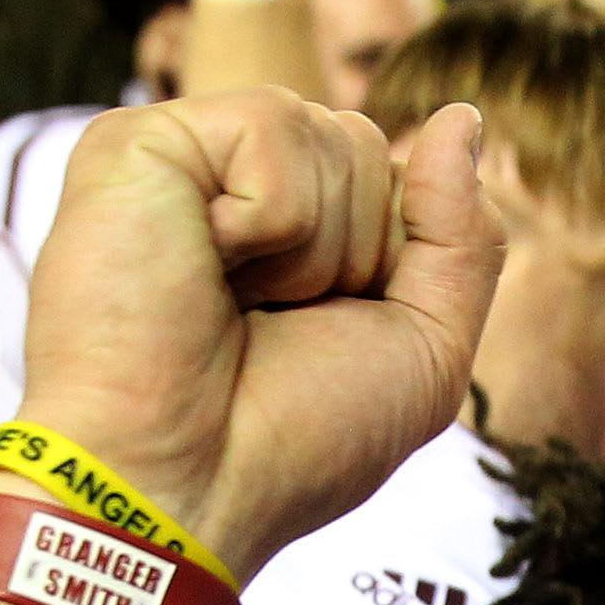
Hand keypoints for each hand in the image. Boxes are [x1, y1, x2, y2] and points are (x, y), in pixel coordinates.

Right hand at [14, 89, 502, 584]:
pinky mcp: (140, 141)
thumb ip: (461, 236)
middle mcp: (237, 191)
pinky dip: (269, 218)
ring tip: (231, 303)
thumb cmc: (294, 441)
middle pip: (369, 146)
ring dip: (311, 248)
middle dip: (355, 253)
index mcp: (296, 239)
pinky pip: (274, 123)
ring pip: (334, 133)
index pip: (398, 182)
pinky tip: (203, 264)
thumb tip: (464, 119)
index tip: (320, 340)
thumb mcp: (425, 351)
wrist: (186, 486)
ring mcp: (188, 163)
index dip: (391, 267)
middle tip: (269, 325)